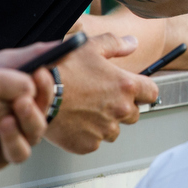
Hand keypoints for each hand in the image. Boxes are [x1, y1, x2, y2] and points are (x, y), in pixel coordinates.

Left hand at [0, 45, 65, 166]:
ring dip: (14, 137)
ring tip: (4, 122)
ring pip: (20, 152)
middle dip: (31, 115)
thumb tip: (66, 46)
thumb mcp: (11, 62)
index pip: (48, 101)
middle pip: (37, 130)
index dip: (46, 89)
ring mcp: (9, 146)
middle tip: (21, 101)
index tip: (39, 73)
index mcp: (36, 107)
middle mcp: (26, 130)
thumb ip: (37, 55)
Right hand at [45, 35, 158, 154]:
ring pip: (114, 130)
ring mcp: (104, 130)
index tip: (135, 90)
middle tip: (101, 98)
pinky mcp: (88, 144)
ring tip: (85, 110)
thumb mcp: (89, 47)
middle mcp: (120, 110)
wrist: (35, 95)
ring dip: (105, 122)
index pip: (152, 93)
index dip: (143, 91)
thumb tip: (132, 43)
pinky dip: (87, 134)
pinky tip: (74, 121)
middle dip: (122, 107)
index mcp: (125, 86)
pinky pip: (94, 141)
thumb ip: (115, 44)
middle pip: (134, 114)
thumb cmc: (61, 69)